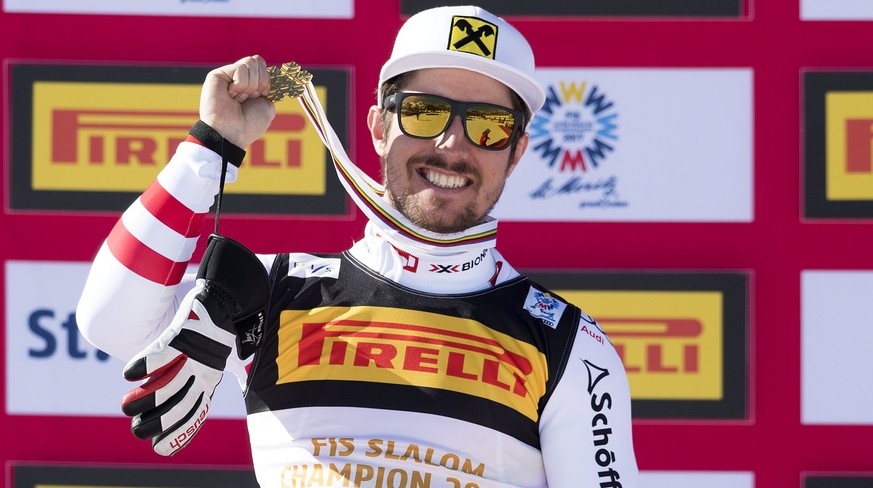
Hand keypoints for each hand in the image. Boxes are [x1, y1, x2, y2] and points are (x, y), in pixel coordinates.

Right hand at [121, 279, 234, 455]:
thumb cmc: (211, 334)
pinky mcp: (185, 331)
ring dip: (147, 399)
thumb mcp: (207, 363)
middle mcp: (204, 371)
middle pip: (181, 404)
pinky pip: (166, 351)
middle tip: (136, 427)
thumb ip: (190, 385)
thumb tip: (160, 410)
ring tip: (127, 406)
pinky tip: (130, 374)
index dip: (178, 434)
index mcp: (209, 380)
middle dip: (158, 422)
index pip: (195, 414)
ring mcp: (195, 352)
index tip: (160, 449)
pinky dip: (147, 364)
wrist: (225, 299)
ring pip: (171, 382)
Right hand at [199, 55, 276, 148]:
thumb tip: (265, 66)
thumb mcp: (267, 105)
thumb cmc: (249, 124)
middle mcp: (239, 78)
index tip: (262, 95)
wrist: (232, 133)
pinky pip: (240, 68)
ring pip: (250, 62)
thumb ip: (268, 85)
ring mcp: (229, 76)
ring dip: (250, 86)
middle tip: (249, 98)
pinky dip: (241, 85)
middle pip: (258, 61)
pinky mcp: (218, 75)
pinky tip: (231, 96)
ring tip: (239, 99)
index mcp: (251, 84)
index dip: (267, 80)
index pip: (263, 66)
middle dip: (260, 82)